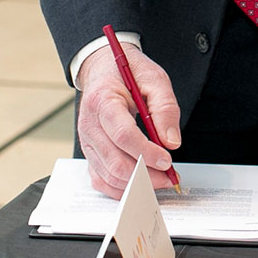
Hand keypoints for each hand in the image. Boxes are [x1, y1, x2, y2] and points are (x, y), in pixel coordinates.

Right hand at [76, 44, 181, 197]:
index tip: (167, 161)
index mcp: (103, 100)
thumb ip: (165, 108)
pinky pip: (101, 180)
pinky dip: (122, 188)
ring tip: (160, 179)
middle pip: (115, 161)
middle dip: (145, 174)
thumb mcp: (154, 79)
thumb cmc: (127, 73)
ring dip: (137, 184)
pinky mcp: (89, 152)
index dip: (146, 152)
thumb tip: (171, 142)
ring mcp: (86, 141)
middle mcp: (89, 124)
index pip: (123, 135)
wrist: (103, 69)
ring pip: (108, 175)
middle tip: (169, 176)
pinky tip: (141, 183)